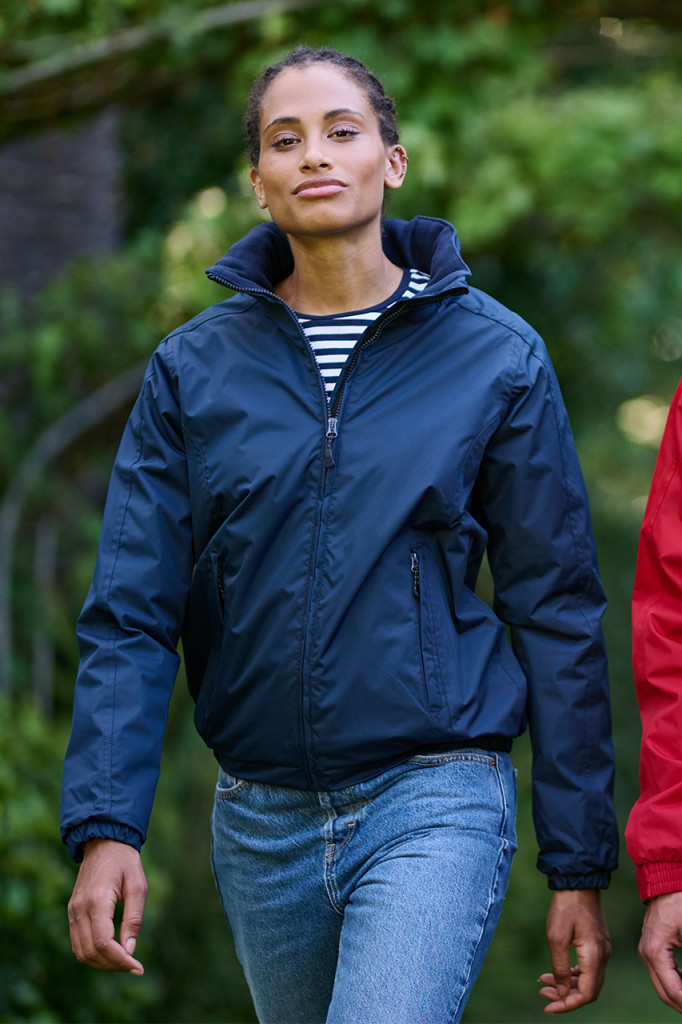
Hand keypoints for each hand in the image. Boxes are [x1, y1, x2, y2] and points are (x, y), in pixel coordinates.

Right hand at [67, 838, 146, 974]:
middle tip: (134, 966)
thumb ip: (134, 919)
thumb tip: (130, 951)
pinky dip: (93, 955)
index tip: (138, 968)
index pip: (103, 943)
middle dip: (113, 965)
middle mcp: (79, 909)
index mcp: (97, 900)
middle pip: (91, 952)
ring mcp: (72, 911)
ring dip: (102, 963)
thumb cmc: (125, 862)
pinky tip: (111, 953)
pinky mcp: (72, 912)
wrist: (103, 842)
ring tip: (124, 961)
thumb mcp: (138, 886)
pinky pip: (78, 943)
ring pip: (81, 952)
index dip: (120, 960)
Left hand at [538, 889, 609, 1013]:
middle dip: (565, 996)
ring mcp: (602, 949)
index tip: (548, 1007)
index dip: (568, 1004)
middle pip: (588, 989)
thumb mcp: (556, 937)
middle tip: (543, 995)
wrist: (578, 881)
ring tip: (543, 983)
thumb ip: (560, 967)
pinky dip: (572, 973)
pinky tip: (555, 971)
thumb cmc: (566, 906)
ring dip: (567, 985)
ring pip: (587, 979)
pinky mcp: (597, 943)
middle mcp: (603, 956)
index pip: (587, 993)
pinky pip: (587, 967)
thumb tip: (563, 992)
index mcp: (595, 956)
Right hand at [638, 891, 681, 1011]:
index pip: (673, 991)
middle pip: (664, 993)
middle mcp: (646, 954)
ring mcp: (646, 950)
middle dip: (681, 1003)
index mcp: (655, 952)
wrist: (666, 880)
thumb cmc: (681, 902)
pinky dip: (676, 982)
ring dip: (679, 994)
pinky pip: (661, 973)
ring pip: (662, 985)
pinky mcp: (650, 946)